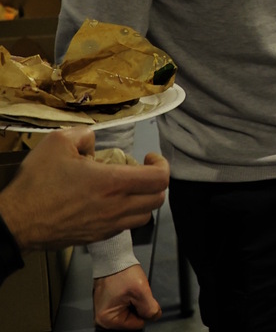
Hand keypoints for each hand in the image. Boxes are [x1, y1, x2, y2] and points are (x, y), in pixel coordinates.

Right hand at [0, 128, 167, 249]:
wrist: (15, 222)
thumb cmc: (36, 184)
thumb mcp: (58, 142)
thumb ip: (84, 135)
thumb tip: (94, 142)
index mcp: (113, 183)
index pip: (159, 178)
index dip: (162, 165)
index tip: (149, 157)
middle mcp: (116, 207)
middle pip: (158, 199)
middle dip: (155, 182)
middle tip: (141, 171)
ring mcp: (107, 226)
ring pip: (145, 216)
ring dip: (143, 200)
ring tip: (128, 188)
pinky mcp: (96, 238)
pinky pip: (125, 227)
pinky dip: (127, 214)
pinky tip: (111, 203)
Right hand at [94, 264, 161, 329]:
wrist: (113, 259)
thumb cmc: (121, 272)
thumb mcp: (141, 291)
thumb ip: (150, 308)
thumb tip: (154, 316)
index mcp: (108, 320)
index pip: (137, 324)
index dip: (143, 311)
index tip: (139, 298)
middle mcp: (103, 319)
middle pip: (132, 319)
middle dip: (138, 306)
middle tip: (134, 293)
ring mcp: (105, 311)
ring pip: (130, 312)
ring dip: (134, 302)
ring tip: (129, 290)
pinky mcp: (108, 305)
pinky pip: (125, 306)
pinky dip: (129, 299)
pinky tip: (127, 291)